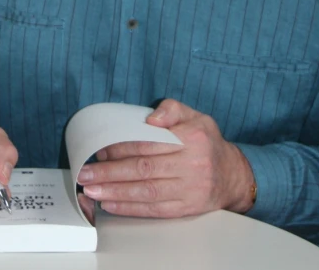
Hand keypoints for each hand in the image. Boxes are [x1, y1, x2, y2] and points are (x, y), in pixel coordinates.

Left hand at [77, 99, 254, 217]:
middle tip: (86, 173)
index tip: (99, 150)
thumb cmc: (206, 141)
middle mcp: (192, 164)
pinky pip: (155, 209)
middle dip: (110, 172)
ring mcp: (190, 189)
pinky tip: (112, 204)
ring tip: (92, 190)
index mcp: (191, 137)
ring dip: (115, 192)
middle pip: (144, 168)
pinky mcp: (188, 208)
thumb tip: (150, 118)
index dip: (121, 148)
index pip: (148, 144)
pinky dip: (131, 208)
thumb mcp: (195, 115)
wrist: (232, 174)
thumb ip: (171, 109)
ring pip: (147, 191)